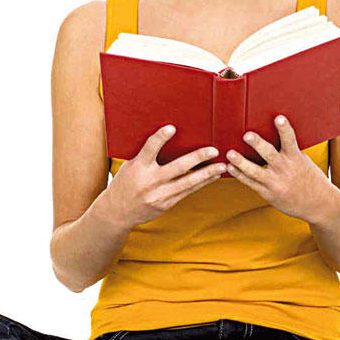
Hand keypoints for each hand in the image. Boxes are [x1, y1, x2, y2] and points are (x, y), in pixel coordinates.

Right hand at [107, 125, 227, 227]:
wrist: (117, 212)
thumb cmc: (126, 182)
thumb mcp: (130, 165)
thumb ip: (146, 155)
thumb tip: (169, 136)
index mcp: (138, 167)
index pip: (149, 149)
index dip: (160, 138)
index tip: (171, 128)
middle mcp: (149, 181)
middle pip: (177, 167)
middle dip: (197, 158)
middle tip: (213, 150)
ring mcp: (159, 195)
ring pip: (188, 183)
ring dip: (207, 174)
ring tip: (221, 166)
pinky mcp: (165, 204)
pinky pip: (187, 192)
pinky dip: (201, 183)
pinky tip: (212, 177)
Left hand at [224, 115, 331, 221]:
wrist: (318, 204)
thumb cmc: (309, 178)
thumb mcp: (303, 161)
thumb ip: (288, 150)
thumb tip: (274, 134)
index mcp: (296, 158)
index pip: (290, 140)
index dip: (284, 129)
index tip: (279, 118)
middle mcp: (285, 169)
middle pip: (269, 155)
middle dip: (258, 144)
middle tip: (246, 135)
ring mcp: (275, 182)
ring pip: (255, 171)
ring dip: (241, 162)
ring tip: (230, 153)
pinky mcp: (268, 193)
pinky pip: (251, 183)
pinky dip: (239, 175)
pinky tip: (230, 168)